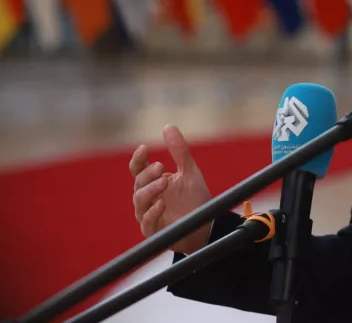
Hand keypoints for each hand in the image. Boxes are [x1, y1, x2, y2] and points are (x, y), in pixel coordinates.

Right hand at [130, 125, 212, 253]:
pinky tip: (162, 204)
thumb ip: (179, 151)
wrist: (206, 225)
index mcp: (153, 181)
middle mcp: (148, 197)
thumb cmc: (195, 198)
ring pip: (139, 201)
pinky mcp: (154, 231)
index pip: (138, 169)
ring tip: (164, 182)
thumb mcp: (190, 172)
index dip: (138, 159)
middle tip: (161, 167)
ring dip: (150, 190)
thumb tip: (167, 126)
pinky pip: (146, 222)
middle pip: (138, 183)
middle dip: (148, 174)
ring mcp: (148, 214)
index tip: (144, 148)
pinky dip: (152, 213)